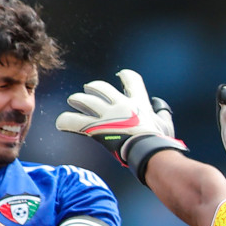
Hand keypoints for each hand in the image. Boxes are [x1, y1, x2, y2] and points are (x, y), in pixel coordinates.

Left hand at [55, 69, 187, 183]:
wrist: (147, 151)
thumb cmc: (158, 141)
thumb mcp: (166, 124)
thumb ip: (162, 112)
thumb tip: (159, 106)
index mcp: (138, 101)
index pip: (131, 80)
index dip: (125, 76)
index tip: (121, 75)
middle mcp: (120, 104)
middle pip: (101, 87)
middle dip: (93, 87)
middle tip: (88, 89)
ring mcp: (106, 115)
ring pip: (84, 101)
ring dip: (77, 99)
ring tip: (73, 100)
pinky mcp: (95, 128)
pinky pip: (75, 122)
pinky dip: (65, 121)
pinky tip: (60, 123)